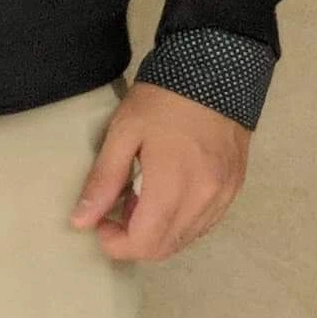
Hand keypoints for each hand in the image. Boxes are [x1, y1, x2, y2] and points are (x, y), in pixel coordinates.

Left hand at [72, 81, 251, 261]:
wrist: (218, 69)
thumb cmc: (164, 98)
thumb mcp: (123, 132)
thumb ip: (103, 181)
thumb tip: (81, 221)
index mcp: (173, 186)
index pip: (143, 244)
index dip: (115, 243)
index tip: (100, 222)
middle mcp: (204, 199)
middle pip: (165, 248)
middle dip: (135, 240)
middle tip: (119, 208)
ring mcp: (224, 195)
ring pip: (186, 239)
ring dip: (159, 231)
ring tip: (143, 197)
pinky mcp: (235, 187)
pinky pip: (205, 223)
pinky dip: (182, 221)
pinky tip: (170, 194)